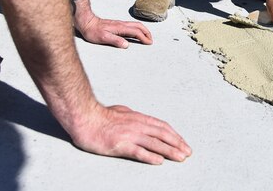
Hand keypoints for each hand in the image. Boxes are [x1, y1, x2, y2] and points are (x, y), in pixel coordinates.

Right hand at [69, 104, 190, 163]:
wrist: (84, 118)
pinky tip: (159, 161)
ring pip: (154, 143)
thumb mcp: (122, 112)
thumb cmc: (100, 116)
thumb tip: (141, 120)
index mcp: (138, 118)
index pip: (162, 126)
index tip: (183, 142)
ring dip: (169, 151)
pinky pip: (138, 152)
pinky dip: (150, 156)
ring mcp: (129, 135)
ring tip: (180, 158)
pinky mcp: (120, 145)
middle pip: (162, 134)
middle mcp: (137, 125)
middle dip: (177, 144)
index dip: (174, 135)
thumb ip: (133, 117)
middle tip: (188, 152)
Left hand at [76, 10, 152, 47]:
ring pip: (135, 25)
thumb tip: (127, 45)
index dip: (144, 37)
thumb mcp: (103, 37)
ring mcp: (120, 24)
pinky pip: (131, 26)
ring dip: (143, 30)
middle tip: (151, 40)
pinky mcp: (117, 25)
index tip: (149, 43)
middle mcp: (122, 24)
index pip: (136, 32)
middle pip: (139, 26)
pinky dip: (137, 30)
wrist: (86, 22)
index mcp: (120, 27)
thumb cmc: (93, 31)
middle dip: (147, 32)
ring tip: (146, 37)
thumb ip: (115, 40)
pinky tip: (135, 34)